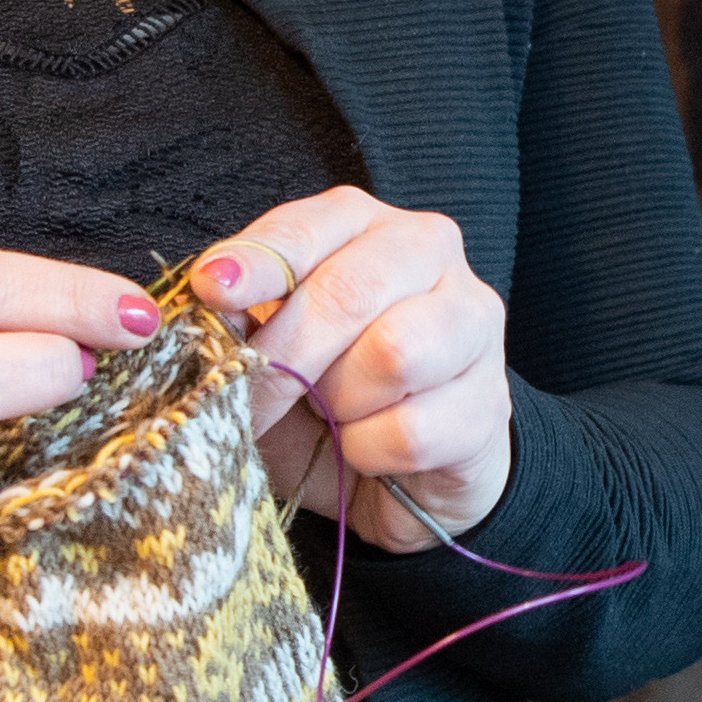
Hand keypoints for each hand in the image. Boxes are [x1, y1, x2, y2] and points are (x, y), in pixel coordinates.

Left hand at [198, 186, 512, 549]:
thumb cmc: (324, 399)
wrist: (399, 476)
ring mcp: (472, 320)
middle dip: (285, 357)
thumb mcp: (268, 353)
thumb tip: (211, 304)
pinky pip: (410, 429)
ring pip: (393, 354)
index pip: (309, 228)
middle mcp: (428, 252)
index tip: (211, 290)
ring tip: (332, 417)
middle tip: (248, 402)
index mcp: (365, 225)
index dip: (258, 261)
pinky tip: (368, 449)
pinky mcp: (490, 398)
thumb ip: (241, 321)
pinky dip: (368, 451)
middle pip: (348, 293)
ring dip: (339, 403)